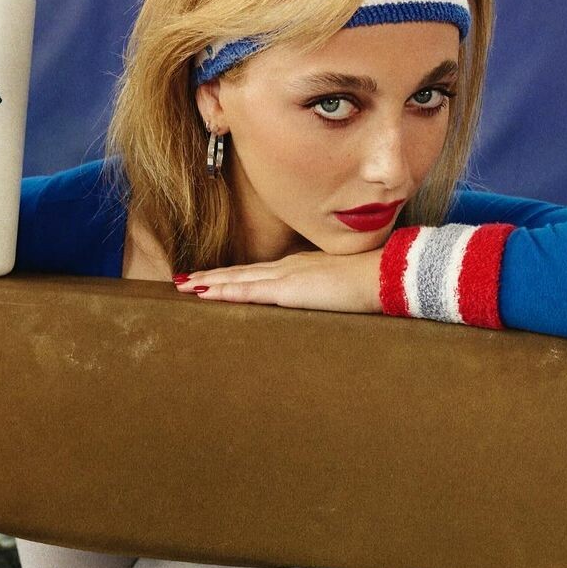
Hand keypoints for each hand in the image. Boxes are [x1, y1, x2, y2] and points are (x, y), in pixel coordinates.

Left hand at [174, 246, 383, 313]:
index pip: (258, 273)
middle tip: (183, 281)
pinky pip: (249, 292)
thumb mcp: (340, 286)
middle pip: (240, 273)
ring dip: (209, 284)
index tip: (211, 279)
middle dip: (211, 278)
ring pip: (238, 280)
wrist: (383, 274)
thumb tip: (321, 299)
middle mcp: (286, 268)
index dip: (233, 276)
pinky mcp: (288, 289)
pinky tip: (207, 294)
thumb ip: (325, 291)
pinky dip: (226, 292)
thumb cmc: (370, 282)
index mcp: (299, 268)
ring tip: (184, 287)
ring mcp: (285, 276)